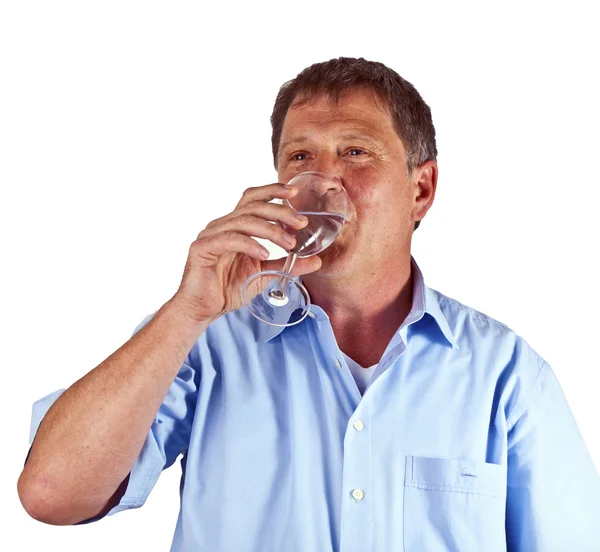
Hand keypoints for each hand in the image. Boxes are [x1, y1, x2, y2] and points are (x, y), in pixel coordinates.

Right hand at [171, 183, 321, 324]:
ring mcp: (210, 234)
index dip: (272, 191)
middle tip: (302, 222)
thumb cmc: (228, 289)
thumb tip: (316, 261)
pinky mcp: (202, 248)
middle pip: (253, 206)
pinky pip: (229, 239)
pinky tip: (264, 253)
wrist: (202, 310)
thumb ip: (287, 265)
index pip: (253, 199)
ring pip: (244, 221)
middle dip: (280, 211)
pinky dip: (250, 243)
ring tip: (290, 243)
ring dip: (271, 230)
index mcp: (234, 226)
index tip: (294, 192)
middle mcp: (222, 225)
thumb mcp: (264, 274)